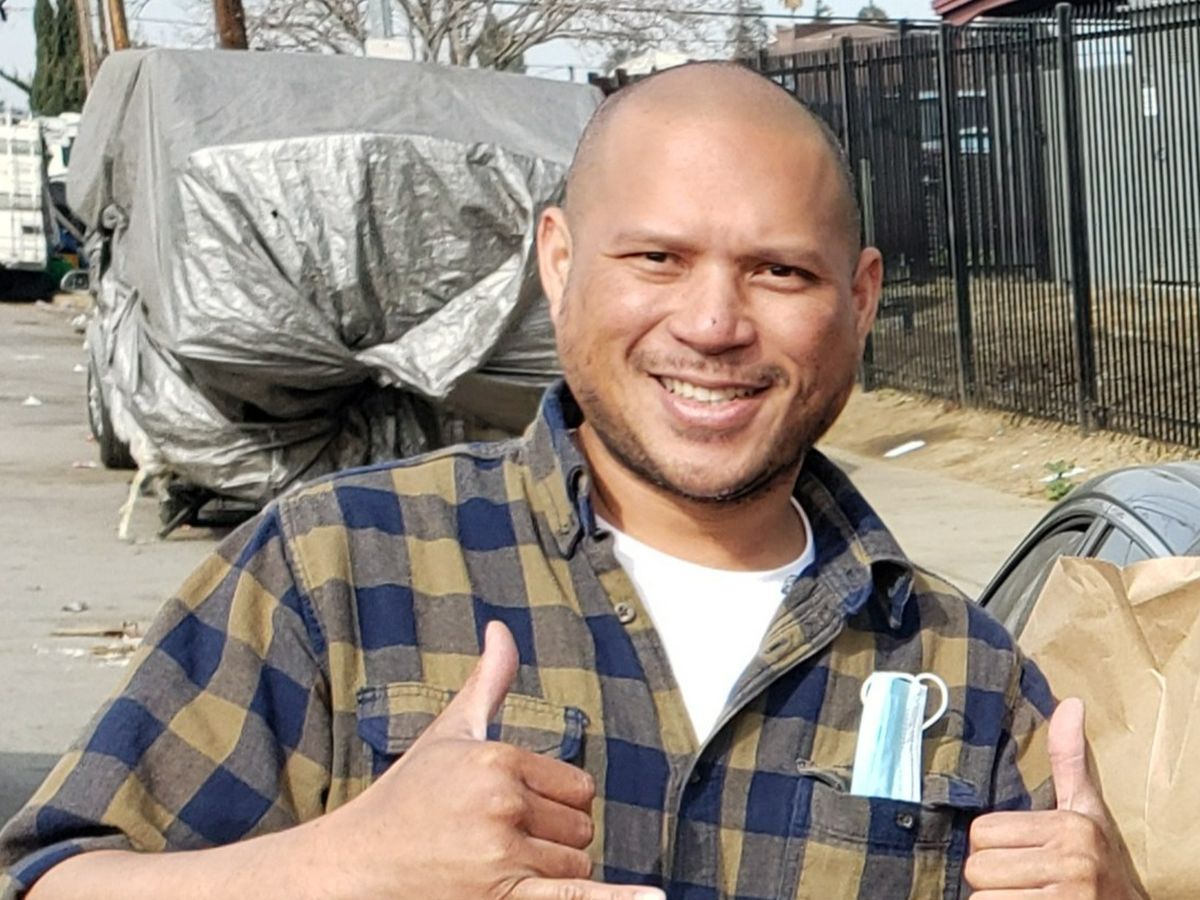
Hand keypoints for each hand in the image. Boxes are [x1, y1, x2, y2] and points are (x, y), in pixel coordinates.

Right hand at [302, 621, 662, 899]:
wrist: (355, 865)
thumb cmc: (405, 798)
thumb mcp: (450, 733)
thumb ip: (489, 683)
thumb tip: (501, 630)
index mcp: (497, 759)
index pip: (577, 786)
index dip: (556, 802)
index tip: (514, 809)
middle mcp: (502, 803)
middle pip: (581, 827)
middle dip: (555, 837)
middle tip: (501, 839)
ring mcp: (501, 853)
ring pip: (575, 864)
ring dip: (551, 871)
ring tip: (498, 864)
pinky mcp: (499, 898)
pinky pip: (572, 897)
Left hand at [964, 698, 1144, 897]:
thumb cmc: (1099, 861)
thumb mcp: (1085, 810)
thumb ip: (1069, 760)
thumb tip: (1071, 703)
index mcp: (1069, 827)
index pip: (982, 832)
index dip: (990, 846)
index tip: (1018, 852)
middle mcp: (1071, 862)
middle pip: (978, 866)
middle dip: (991, 876)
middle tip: (1019, 879)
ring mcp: (1066, 898)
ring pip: (982, 897)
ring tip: (1025, 895)